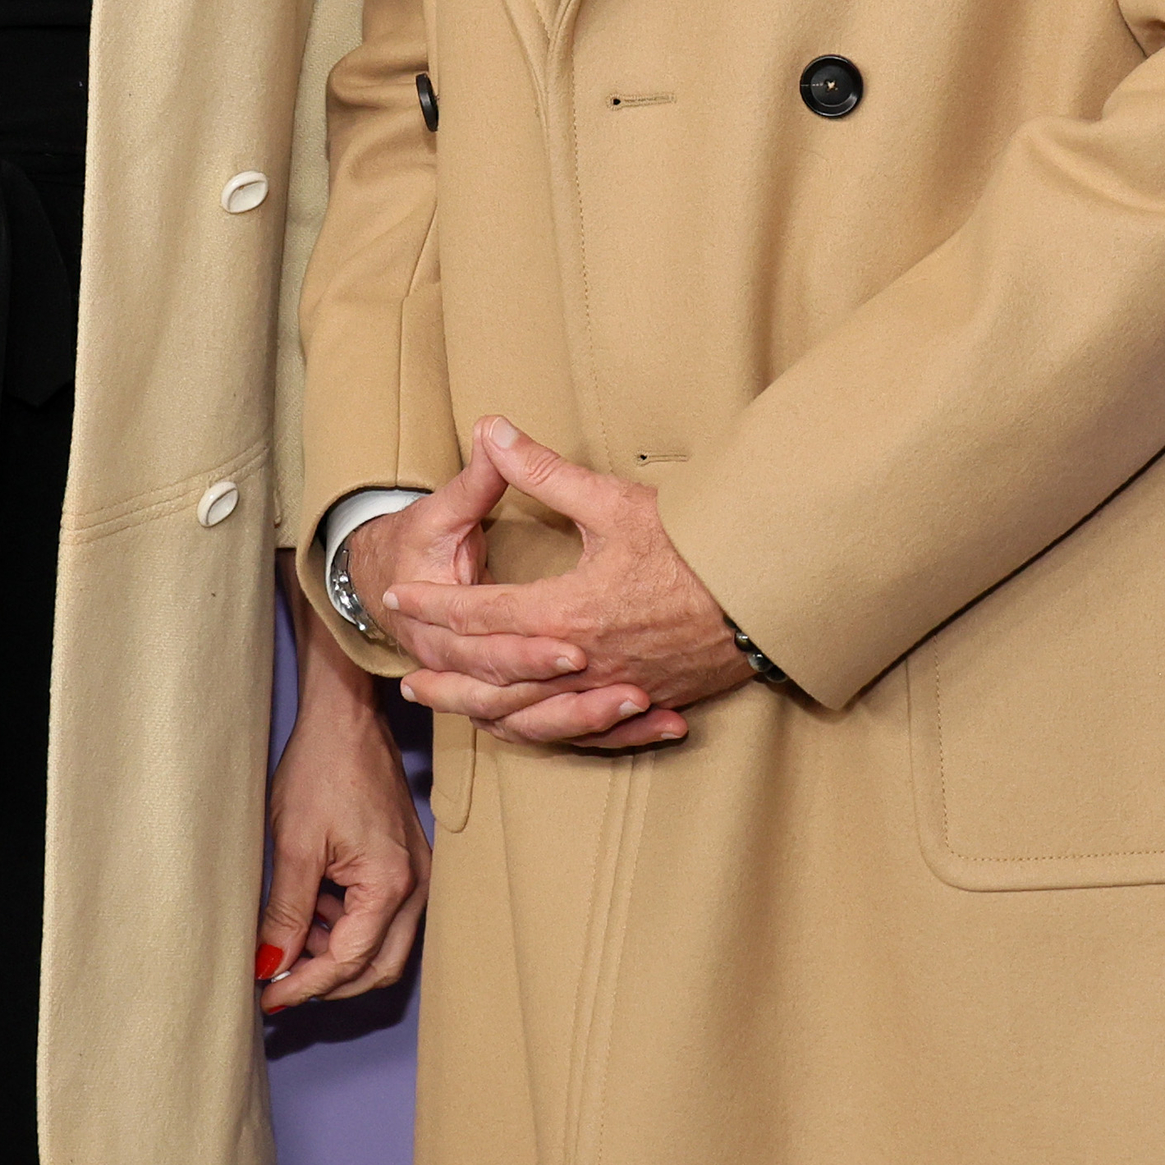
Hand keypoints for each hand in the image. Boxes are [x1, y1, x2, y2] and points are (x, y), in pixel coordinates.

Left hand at [257, 583, 429, 1009]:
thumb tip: (270, 965)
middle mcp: (416, 886)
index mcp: (391, 883)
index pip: (348, 961)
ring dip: (336, 956)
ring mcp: (417, 874)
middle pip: (376, 968)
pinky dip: (348, 929)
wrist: (345, 718)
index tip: (267, 995)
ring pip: (381, 948)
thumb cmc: (321, 769)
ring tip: (288, 938)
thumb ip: (287, 914)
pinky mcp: (407, 863)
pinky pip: (383, 919)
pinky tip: (313, 913)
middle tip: (277, 981)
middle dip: (326, 982)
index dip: (304, 984)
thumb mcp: (294, 845)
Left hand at [375, 418, 748, 751]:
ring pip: (534, 717)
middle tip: (408, 675)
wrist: (766, 594)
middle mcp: (582, 664)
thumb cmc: (691, 545)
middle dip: (447, 674)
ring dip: (485, 712)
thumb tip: (491, 429)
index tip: (398, 595)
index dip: (433, 604)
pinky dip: (548, 734)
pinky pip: (583, 735)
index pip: (480, 614)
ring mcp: (614, 691)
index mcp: (566, 613)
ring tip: (454, 707)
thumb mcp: (613, 501)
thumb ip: (544, 471)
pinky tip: (531, 728)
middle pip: (494, 680)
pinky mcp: (645, 703)